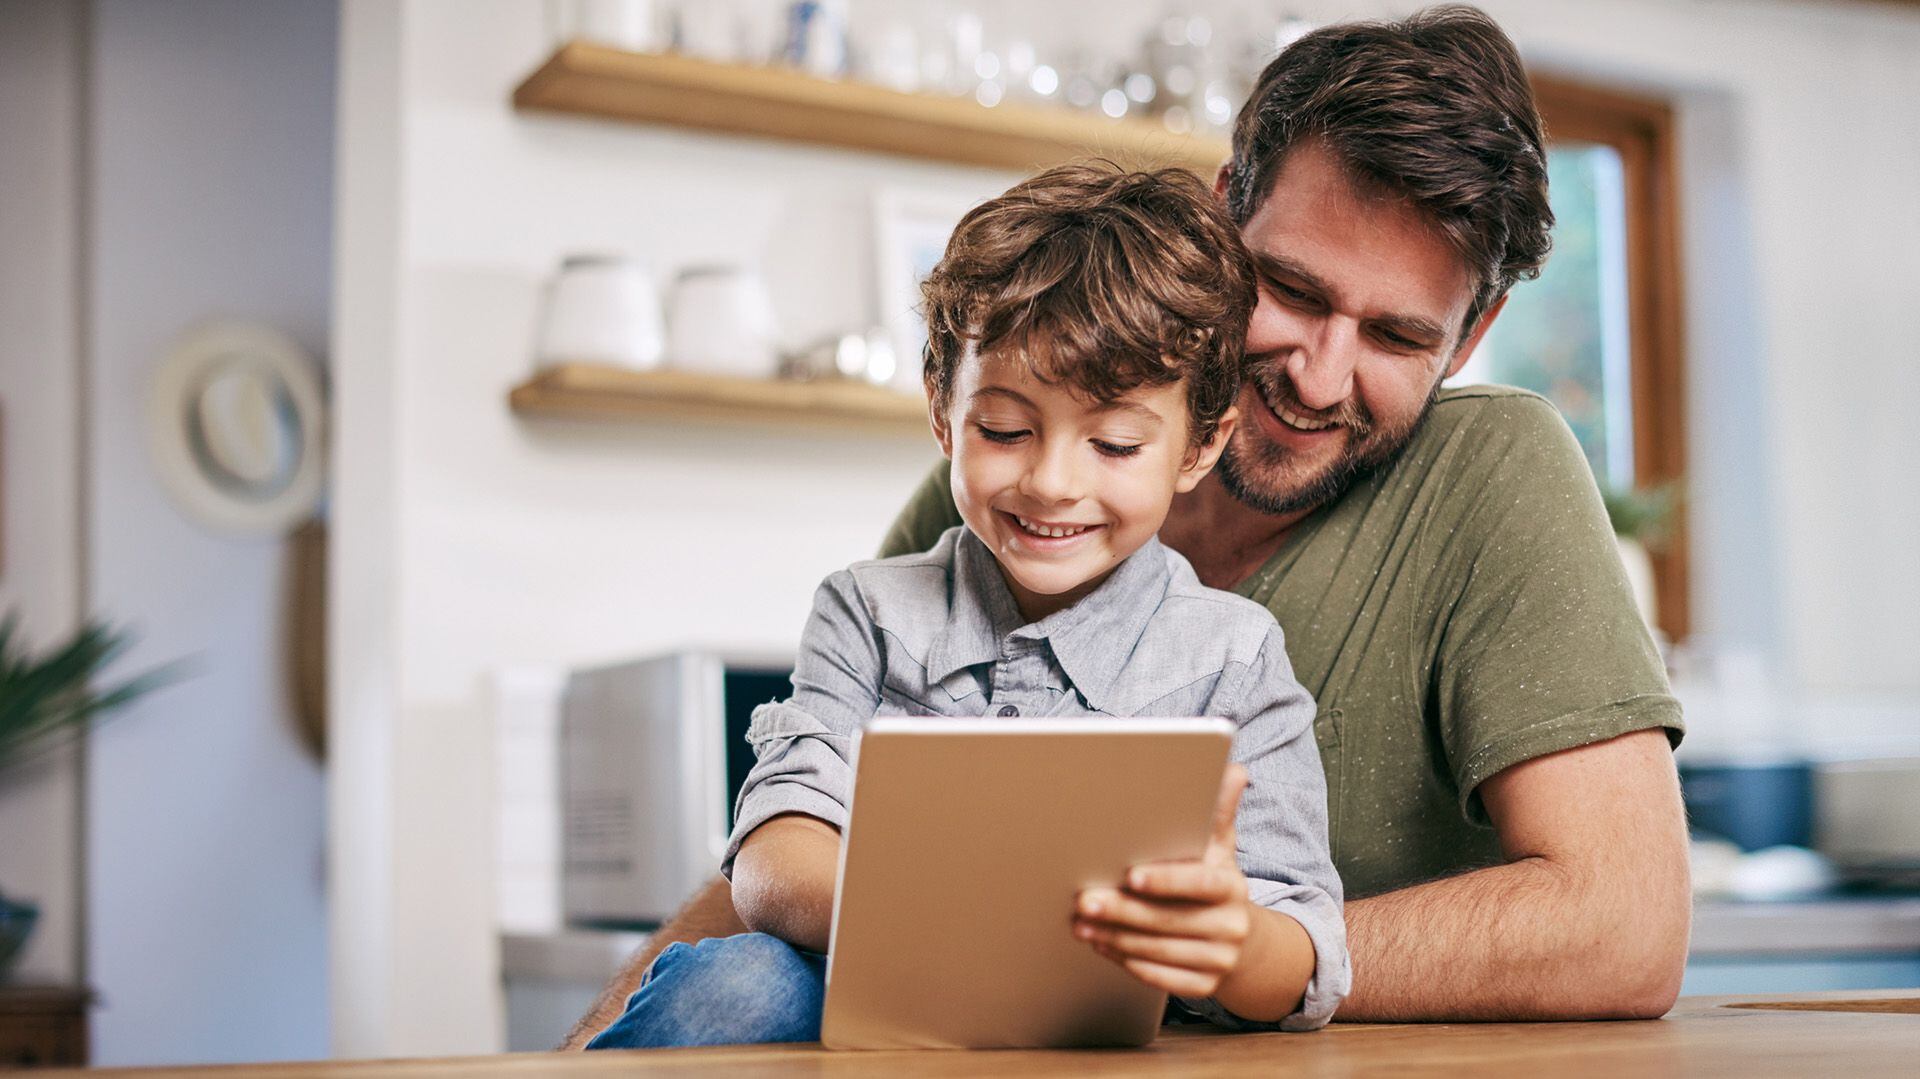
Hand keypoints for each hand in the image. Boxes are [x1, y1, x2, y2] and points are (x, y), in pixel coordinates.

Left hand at [1072, 764, 1252, 997]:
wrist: (1242, 941)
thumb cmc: (1215, 883)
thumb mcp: (1219, 847)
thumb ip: (1218, 812)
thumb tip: (1234, 769)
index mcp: (1233, 886)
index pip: (1199, 884)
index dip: (1165, 880)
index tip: (1130, 875)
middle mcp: (1232, 926)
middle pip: (1168, 920)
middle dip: (1121, 910)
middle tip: (1083, 899)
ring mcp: (1220, 960)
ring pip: (1157, 950)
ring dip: (1114, 937)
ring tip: (1081, 922)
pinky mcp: (1205, 986)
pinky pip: (1160, 978)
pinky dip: (1127, 961)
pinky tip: (1101, 946)